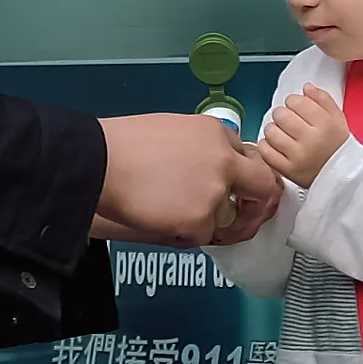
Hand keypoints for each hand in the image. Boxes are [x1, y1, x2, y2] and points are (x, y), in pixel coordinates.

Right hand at [95, 113, 278, 245]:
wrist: (99, 162)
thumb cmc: (125, 144)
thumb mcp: (175, 128)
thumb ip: (204, 146)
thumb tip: (215, 164)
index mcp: (217, 133)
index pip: (250, 158)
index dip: (246, 178)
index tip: (244, 191)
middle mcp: (225, 161)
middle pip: (263, 187)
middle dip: (258, 205)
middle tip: (246, 218)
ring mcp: (214, 193)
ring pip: (228, 218)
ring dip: (211, 222)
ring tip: (179, 214)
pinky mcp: (199, 220)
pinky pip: (203, 235)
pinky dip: (186, 233)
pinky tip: (163, 219)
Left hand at [259, 86, 349, 189]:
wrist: (342, 178)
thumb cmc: (338, 146)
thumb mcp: (338, 120)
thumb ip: (323, 100)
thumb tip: (305, 87)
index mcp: (326, 125)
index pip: (297, 102)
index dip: (293, 102)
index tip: (296, 108)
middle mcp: (311, 140)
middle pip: (281, 114)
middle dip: (282, 114)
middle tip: (288, 121)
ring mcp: (298, 157)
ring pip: (271, 131)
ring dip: (273, 129)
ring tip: (281, 133)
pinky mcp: (287, 171)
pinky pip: (266, 151)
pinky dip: (266, 145)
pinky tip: (275, 145)